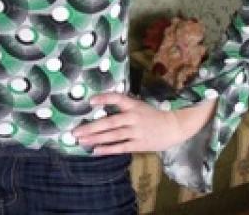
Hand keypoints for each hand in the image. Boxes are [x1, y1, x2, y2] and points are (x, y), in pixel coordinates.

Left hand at [70, 92, 187, 154]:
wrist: (173, 127)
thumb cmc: (152, 115)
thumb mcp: (138, 105)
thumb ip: (123, 106)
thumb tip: (100, 105)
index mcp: (133, 105)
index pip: (117, 98)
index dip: (104, 99)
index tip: (90, 101)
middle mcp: (133, 117)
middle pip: (110, 122)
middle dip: (91, 127)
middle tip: (75, 132)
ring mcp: (136, 132)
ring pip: (113, 136)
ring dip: (96, 139)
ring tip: (81, 141)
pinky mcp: (139, 144)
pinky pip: (120, 147)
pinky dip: (108, 149)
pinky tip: (95, 150)